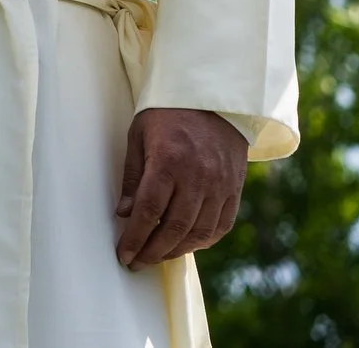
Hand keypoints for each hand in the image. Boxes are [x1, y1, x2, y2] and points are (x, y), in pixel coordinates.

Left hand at [114, 107, 246, 269]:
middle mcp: (197, 176)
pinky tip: (187, 245)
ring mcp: (220, 184)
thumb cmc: (167, 113)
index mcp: (169, 160)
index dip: (135, 237)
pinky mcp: (234, 188)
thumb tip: (124, 214)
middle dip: (153, 251)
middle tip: (137, 263)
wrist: (213, 96)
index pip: (149, 210)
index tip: (124, 254)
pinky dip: (203, 241)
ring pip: (199, 232)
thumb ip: (132, 176)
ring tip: (157, 256)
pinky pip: (221, 225)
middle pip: (174, 227)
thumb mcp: (139, 135)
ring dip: (176, 250)